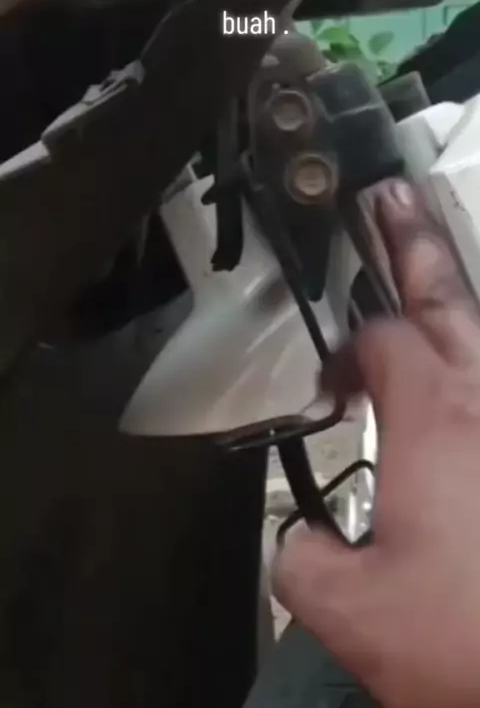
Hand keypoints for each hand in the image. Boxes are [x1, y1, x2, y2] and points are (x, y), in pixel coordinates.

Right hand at [274, 179, 479, 707]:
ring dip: (454, 292)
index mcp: (435, 420)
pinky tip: (460, 357)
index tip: (331, 380)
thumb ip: (301, 558)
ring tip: (431, 256)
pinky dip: (472, 361)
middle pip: (446, 298)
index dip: (346, 346)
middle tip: (392, 199)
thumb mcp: (351, 610)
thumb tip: (298, 540)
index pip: (380, 339)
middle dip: (412, 243)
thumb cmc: (472, 642)